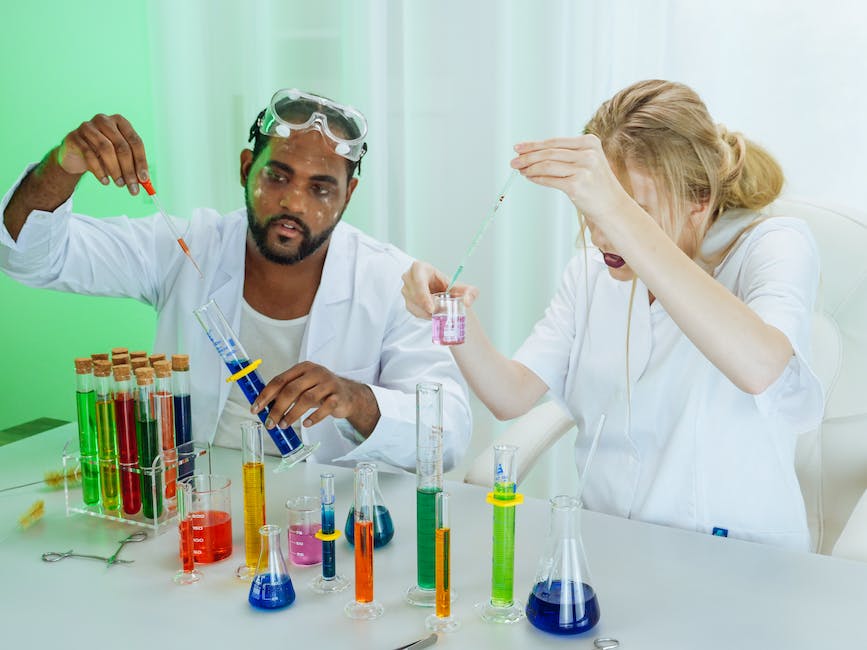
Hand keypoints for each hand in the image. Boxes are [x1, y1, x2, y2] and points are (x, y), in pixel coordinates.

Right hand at [57, 113, 148, 194]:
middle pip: (121, 146)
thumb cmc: (103, 155)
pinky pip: (89, 154)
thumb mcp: (120, 159)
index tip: (144, 180)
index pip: (135, 141)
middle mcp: (104, 120)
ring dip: (115, 170)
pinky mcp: (74, 136)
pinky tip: (105, 182)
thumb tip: (144, 181)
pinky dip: (99, 171)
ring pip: (105, 149)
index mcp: (120, 121)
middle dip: (129, 169)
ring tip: (119, 184)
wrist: (76, 155)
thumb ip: (132, 166)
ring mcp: (87, 126)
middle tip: (133, 187)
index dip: (141, 161)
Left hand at [252, 361, 377, 431]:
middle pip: (291, 390)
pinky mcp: (338, 396)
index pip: (280, 380)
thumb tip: (264, 406)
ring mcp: (328, 384)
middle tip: (270, 422)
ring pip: (307, 399)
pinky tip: (305, 424)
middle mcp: (316, 372)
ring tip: (284, 425)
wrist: (348, 394)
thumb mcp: (303, 385)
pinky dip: (313, 418)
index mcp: (303, 368)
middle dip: (278, 408)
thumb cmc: (320, 390)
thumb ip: (286, 391)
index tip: (256, 408)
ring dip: (292, 414)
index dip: (266, 395)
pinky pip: (324, 408)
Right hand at [401, 260, 478, 318]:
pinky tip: (432, 313)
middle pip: (414, 295)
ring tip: (437, 312)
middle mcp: (409, 277)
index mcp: (419, 268)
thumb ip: (470, 292)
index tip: (432, 308)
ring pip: (413, 304)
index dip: (423, 296)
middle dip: (426, 306)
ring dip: (425, 311)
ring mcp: (405, 289)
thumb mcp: (462, 287)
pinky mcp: (406, 300)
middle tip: (438, 312)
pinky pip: (412, 310)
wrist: (444, 293)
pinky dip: (422, 314)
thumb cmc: (449, 287)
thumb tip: (467, 302)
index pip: (418, 281)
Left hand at [511, 134, 630, 224]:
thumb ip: (565, 155)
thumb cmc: (596, 185)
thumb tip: (533, 154)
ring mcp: (583, 169)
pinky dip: (536, 178)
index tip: (518, 147)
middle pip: (549, 152)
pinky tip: (529, 177)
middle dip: (527, 157)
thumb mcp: (586, 163)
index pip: (555, 142)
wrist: (612, 206)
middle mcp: (588, 153)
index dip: (534, 145)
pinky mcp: (577, 185)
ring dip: (529, 168)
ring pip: (547, 165)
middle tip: (513, 161)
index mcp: (590, 142)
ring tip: (519, 170)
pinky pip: (550, 180)